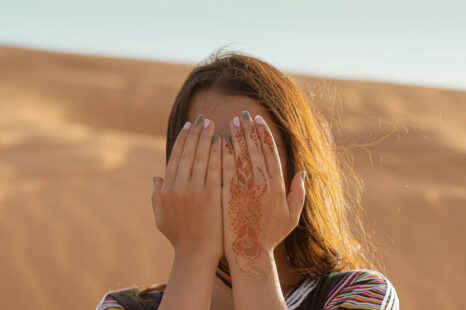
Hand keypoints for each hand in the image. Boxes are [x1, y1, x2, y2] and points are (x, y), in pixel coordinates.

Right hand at [152, 115, 222, 260]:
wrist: (196, 254)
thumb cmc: (179, 237)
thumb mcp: (161, 216)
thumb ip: (157, 195)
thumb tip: (156, 176)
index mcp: (167, 189)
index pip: (176, 157)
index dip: (183, 139)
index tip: (189, 126)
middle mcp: (179, 186)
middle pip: (188, 152)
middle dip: (196, 133)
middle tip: (202, 118)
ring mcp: (196, 190)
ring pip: (201, 157)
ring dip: (206, 138)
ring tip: (211, 124)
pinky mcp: (212, 195)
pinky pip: (215, 168)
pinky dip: (217, 153)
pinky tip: (222, 141)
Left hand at [221, 111, 305, 277]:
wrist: (249, 251)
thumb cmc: (271, 235)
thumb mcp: (292, 216)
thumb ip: (298, 193)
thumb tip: (302, 172)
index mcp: (277, 186)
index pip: (270, 153)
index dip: (264, 135)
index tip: (258, 121)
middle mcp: (261, 184)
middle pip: (254, 150)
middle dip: (248, 130)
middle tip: (243, 115)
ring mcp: (243, 188)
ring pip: (240, 155)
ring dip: (236, 136)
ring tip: (232, 122)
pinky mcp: (228, 193)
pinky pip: (226, 169)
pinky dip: (224, 154)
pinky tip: (221, 142)